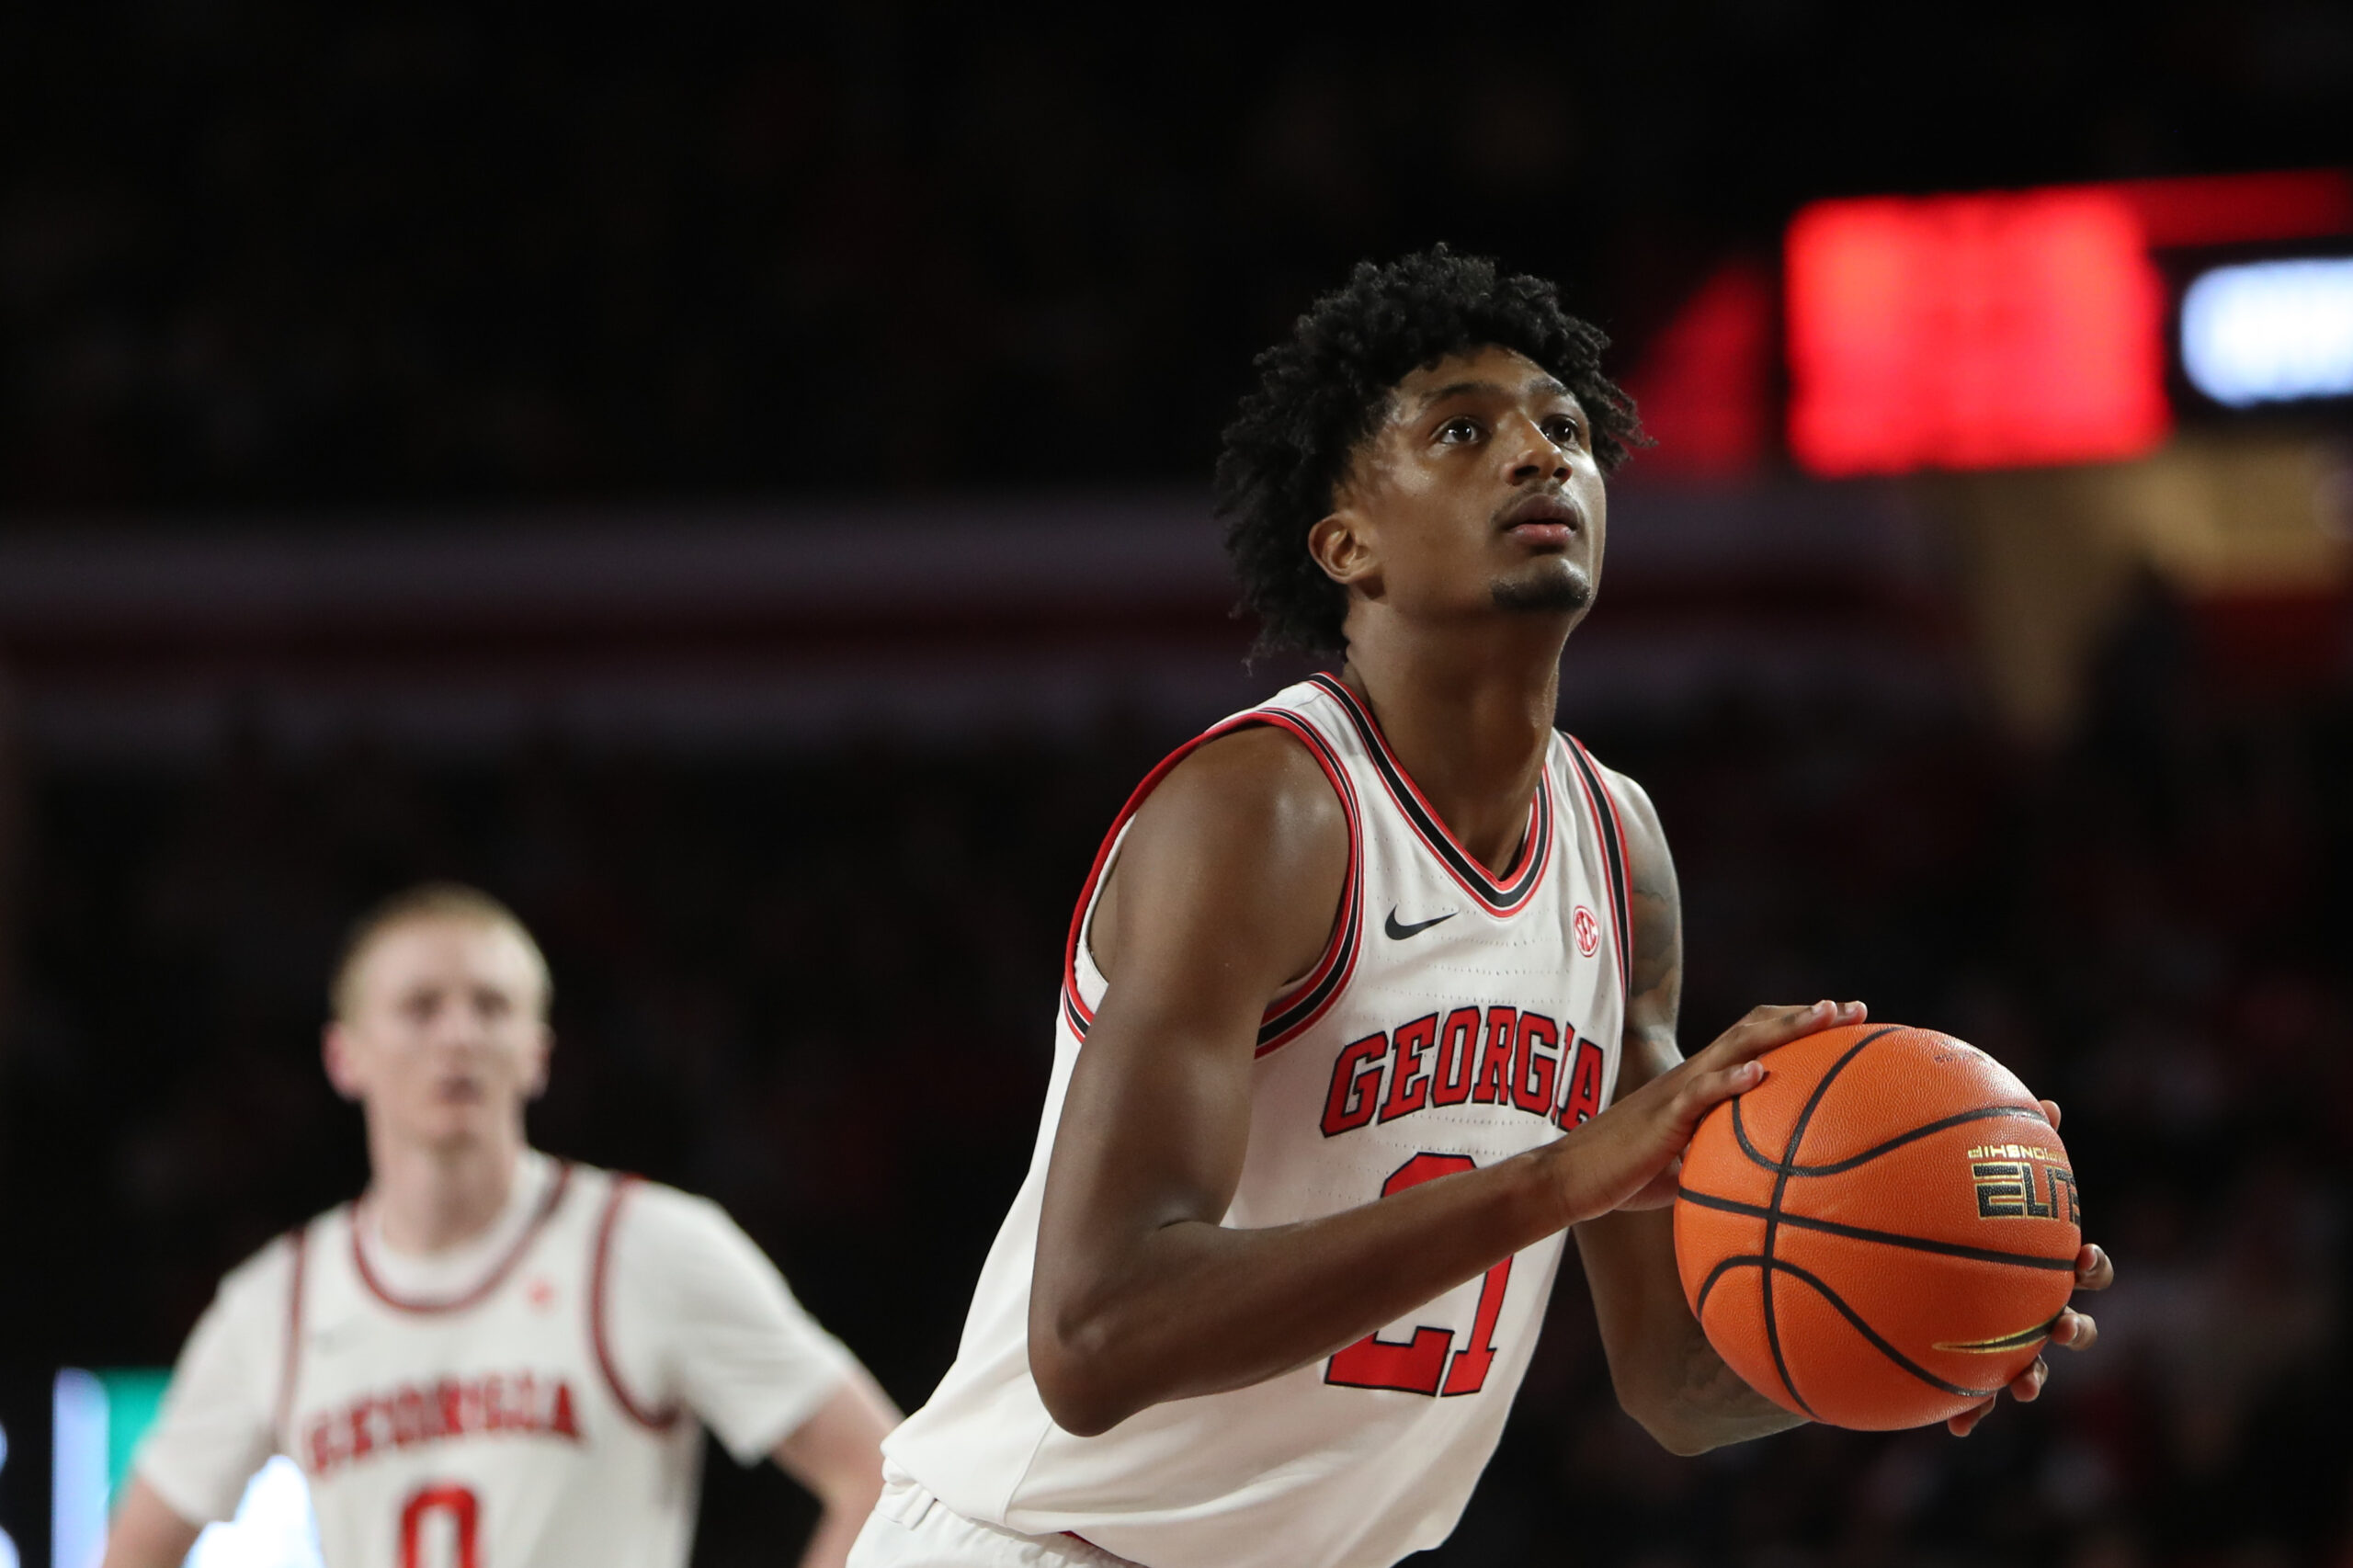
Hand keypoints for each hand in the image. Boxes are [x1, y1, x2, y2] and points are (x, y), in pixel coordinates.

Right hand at [1553, 999, 1867, 1218]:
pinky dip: (1731, 1080)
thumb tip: (1762, 1192)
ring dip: (1783, 1030)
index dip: (1795, 1027)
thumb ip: (1718, 1165)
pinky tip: (1759, 1074)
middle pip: (1755, 1028)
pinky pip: (1701, 1092)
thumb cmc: (1623, 1178)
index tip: (1843, 1023)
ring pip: (1737, 1046)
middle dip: (1807, 1017)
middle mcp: (1692, 1075)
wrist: (1570, 1179)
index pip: (1753, 1040)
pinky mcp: (1663, 1115)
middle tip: (1854, 1009)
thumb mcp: (1683, 1168)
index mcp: (1699, 1084)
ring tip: (1823, 1019)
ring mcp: (1678, 1091)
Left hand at [1948, 1099, 2112, 1436]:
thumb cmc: (1948, 1208)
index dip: (2090, 1261)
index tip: (2082, 1255)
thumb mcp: (1976, 1174)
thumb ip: (2008, 1141)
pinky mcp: (1972, 1369)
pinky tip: (1957, 1427)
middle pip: (2071, 1319)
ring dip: (2033, 1376)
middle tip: (2061, 1323)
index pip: (2080, 1261)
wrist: (1903, 1265)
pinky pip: (1975, 1393)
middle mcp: (2031, 1300)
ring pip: (2032, 1365)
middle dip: (2074, 1326)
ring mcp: (2005, 1338)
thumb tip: (2046, 1102)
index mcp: (2036, 1258)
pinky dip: (1973, 1411)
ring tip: (2024, 1385)